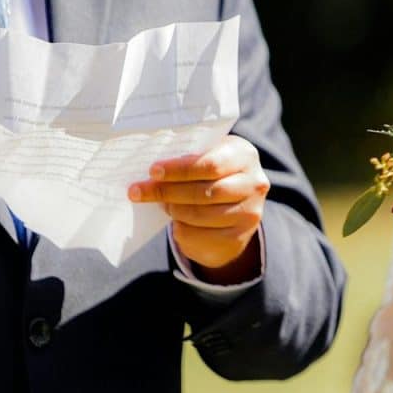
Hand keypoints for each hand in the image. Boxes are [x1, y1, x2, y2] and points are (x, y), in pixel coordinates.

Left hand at [128, 135, 269, 282]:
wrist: (236, 209)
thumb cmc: (214, 176)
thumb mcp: (209, 158)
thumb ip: (190, 158)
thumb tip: (152, 170)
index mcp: (244, 155)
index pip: (210, 164)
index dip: (178, 169)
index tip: (152, 171)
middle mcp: (254, 184)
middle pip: (203, 191)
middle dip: (167, 191)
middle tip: (139, 191)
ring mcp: (249, 213)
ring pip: (200, 214)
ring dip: (173, 209)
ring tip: (162, 204)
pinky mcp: (239, 237)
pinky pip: (201, 235)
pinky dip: (182, 228)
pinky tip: (176, 221)